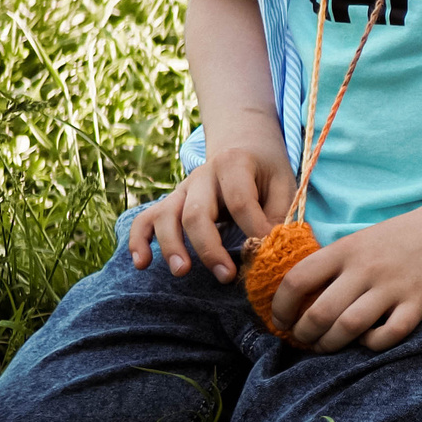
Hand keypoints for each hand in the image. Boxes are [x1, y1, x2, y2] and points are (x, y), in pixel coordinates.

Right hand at [128, 137, 293, 281]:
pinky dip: (139, 240)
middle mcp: (202, 175)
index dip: (253, 230)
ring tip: (182, 271)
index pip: (240, 201)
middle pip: (196, 213)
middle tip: (226, 276)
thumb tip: (271, 249)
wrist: (243, 144)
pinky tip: (141, 264)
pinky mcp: (171, 202)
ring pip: (166, 216)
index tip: (265, 253)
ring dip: (171, 246)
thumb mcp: (283, 182)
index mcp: (234, 163)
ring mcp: (182, 188)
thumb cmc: (266, 170)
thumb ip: (278, 213)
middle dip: (209, 248)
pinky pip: (145, 219)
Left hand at [267, 207, 421, 353]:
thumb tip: (297, 297)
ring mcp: (393, 286)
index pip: (297, 280)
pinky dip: (372, 344)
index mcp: (345, 250)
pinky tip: (368, 340)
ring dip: (330, 344)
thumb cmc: (399, 238)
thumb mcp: (360, 240)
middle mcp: (366, 268)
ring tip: (327, 346)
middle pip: (320, 312)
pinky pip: (388, 334)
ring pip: (349, 327)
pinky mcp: (419, 303)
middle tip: (303, 340)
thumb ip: (332, 264)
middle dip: (304, 334)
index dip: (281, 306)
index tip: (281, 320)